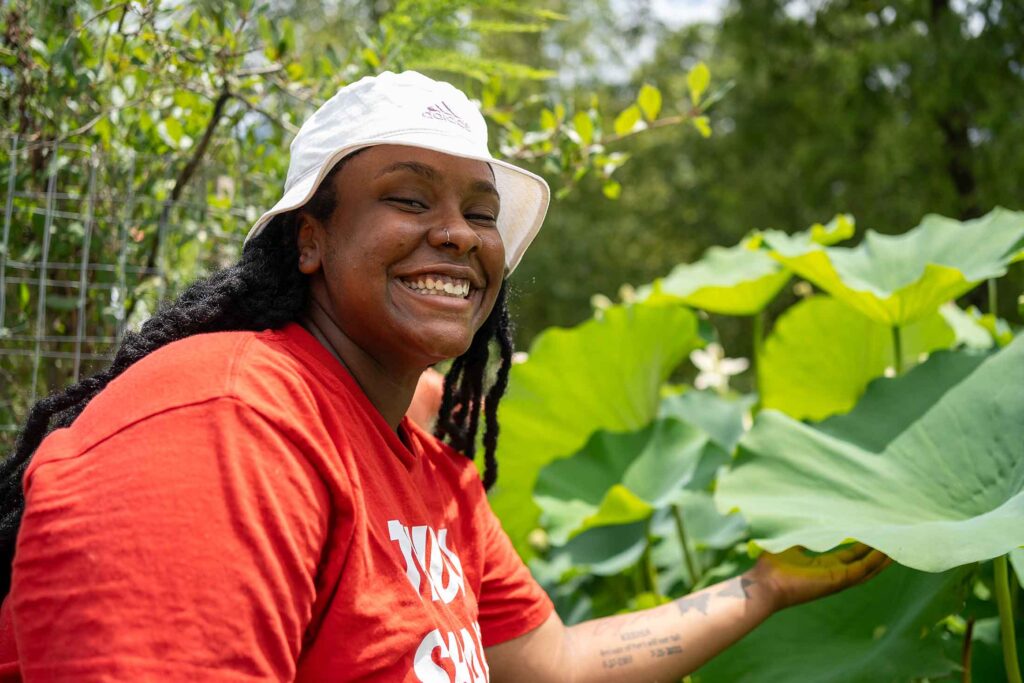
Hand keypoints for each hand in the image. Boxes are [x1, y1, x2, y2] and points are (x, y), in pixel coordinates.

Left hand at [750, 543, 890, 611]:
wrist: (764, 584)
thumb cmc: (772, 566)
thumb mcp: (790, 542)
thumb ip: (801, 533)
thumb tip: (805, 516)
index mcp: (824, 564)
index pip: (850, 554)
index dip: (863, 544)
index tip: (874, 530)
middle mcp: (834, 572)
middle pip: (863, 560)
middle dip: (878, 549)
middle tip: (892, 535)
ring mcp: (838, 578)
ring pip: (868, 567)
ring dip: (882, 556)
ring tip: (897, 543)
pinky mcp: (838, 580)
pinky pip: (862, 569)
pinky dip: (875, 560)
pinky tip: (886, 550)